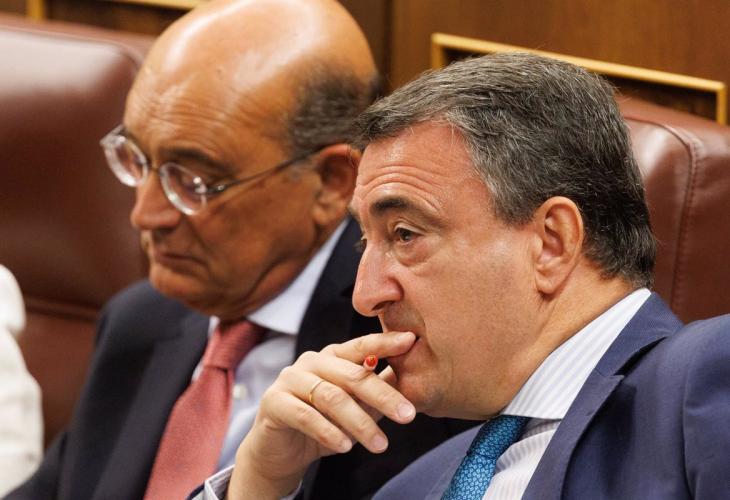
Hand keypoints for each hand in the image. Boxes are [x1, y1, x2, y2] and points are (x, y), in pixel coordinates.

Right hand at [227, 331, 417, 498]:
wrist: (281, 451)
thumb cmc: (323, 423)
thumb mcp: (357, 406)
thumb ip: (378, 389)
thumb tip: (413, 375)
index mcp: (333, 356)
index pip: (362, 345)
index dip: (385, 342)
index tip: (411, 340)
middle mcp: (312, 361)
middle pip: (352, 375)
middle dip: (383, 396)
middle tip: (408, 415)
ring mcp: (290, 379)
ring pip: (331, 397)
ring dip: (360, 423)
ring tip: (380, 444)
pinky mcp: (274, 401)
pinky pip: (305, 415)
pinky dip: (328, 431)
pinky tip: (345, 447)